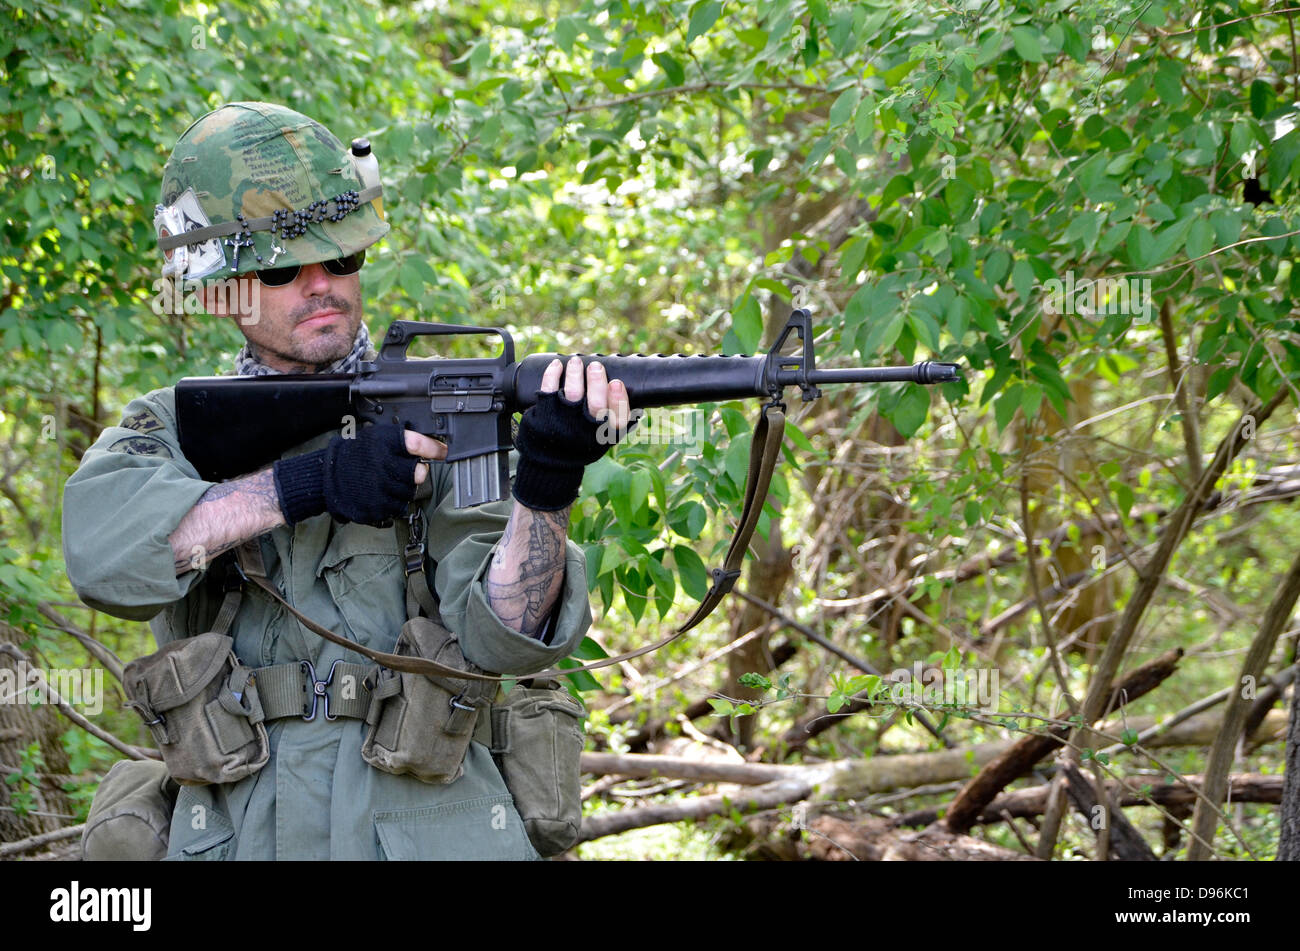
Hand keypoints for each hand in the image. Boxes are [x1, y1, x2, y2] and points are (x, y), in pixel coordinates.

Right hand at [273, 424, 447, 524]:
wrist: (332, 476)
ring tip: (389, 480)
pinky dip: (395, 500)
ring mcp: (380, 489)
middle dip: (418, 472)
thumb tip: (436, 444)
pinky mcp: (377, 507)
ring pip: (410, 492)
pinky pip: (399, 506)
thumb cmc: (359, 455)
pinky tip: (383, 492)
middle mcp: (383, 466)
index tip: (444, 451)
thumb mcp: (379, 437)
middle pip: (418, 473)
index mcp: (385, 444)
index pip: (417, 444)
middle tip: (409, 469)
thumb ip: (404, 440)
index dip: (434, 448)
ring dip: (405, 487)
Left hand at [512, 357, 632, 510]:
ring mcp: (566, 419)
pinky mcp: (547, 412)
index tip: (616, 383)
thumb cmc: (583, 442)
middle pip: (596, 404)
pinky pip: (549, 389)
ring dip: (575, 374)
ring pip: (573, 394)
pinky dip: (552, 374)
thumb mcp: (604, 437)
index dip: (618, 400)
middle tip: (596, 366)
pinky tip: (557, 364)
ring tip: (576, 362)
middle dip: (597, 382)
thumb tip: (631, 396)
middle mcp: (588, 428)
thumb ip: (617, 419)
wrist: (552, 459)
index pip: (619, 418)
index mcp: (606, 433)